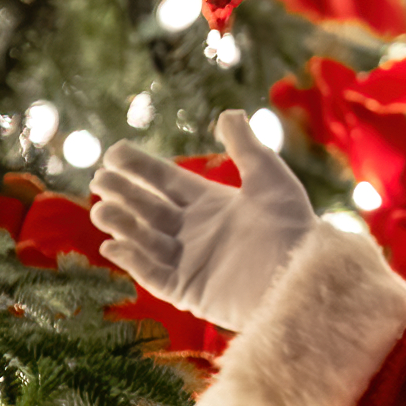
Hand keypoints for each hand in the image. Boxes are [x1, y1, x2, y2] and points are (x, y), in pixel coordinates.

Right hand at [92, 110, 319, 331]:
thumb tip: (228, 113)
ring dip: (122, 225)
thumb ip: (246, 146)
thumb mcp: (270, 178)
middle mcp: (196, 233)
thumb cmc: (292, 227)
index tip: (113, 153)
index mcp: (211, 205)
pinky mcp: (188, 292)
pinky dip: (132, 261)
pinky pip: (153, 275)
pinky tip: (112, 245)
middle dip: (123, 194)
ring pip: (145, 240)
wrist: (304, 277)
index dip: (139, 167)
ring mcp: (190, 263)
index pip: (166, 181)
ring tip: (102, 209)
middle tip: (100, 181)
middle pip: (148, 209)